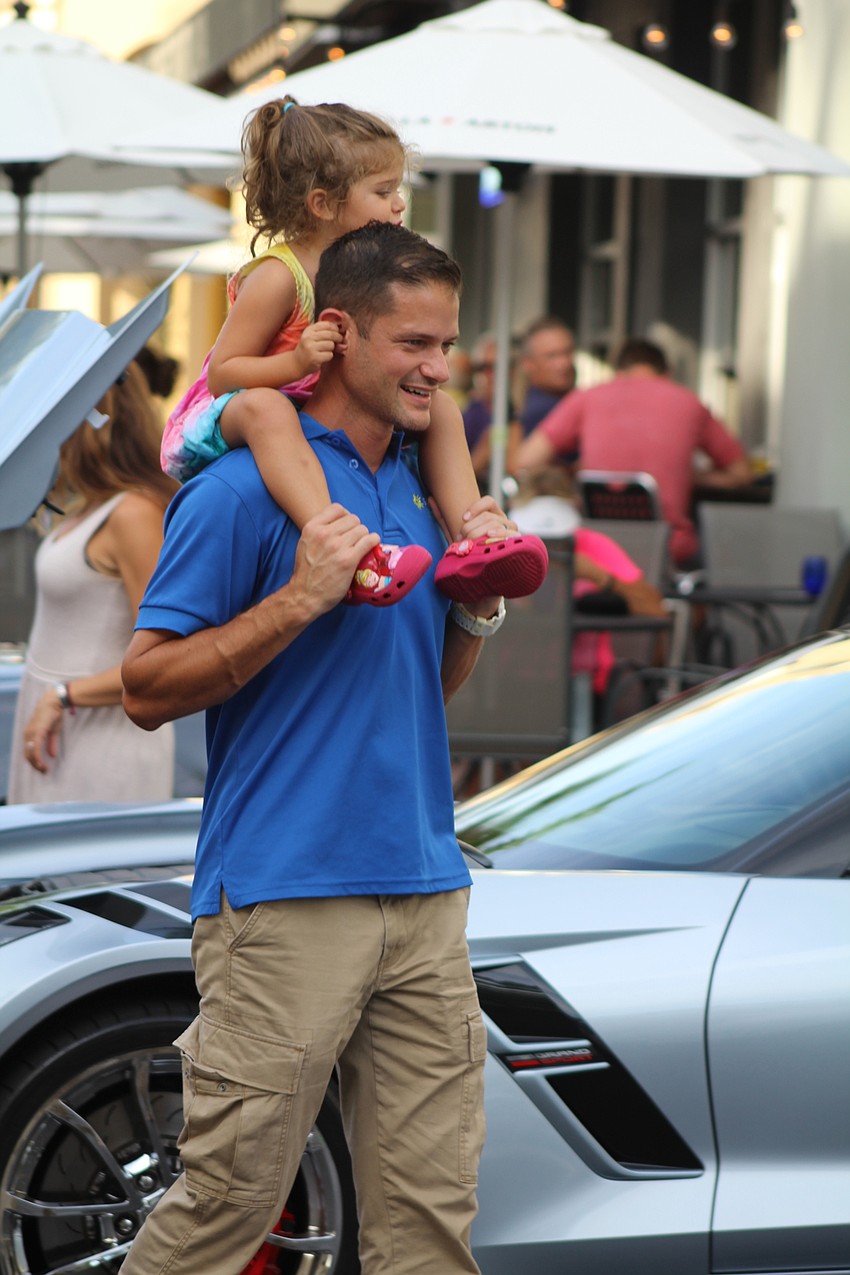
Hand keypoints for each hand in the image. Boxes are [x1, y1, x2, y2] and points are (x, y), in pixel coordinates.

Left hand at [22, 689, 63, 772]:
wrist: (54, 702)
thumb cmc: (53, 715)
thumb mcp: (53, 732)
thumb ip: (51, 744)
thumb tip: (52, 756)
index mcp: (30, 734)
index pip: (28, 752)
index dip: (34, 761)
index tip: (43, 768)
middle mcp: (27, 735)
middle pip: (27, 755)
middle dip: (35, 765)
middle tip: (44, 772)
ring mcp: (31, 733)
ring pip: (30, 753)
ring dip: (36, 763)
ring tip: (44, 769)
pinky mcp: (36, 732)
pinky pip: (35, 748)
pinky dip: (38, 757)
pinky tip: (42, 763)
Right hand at [288, 504, 378, 617]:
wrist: (305, 595)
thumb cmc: (306, 572)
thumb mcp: (305, 544)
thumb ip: (318, 532)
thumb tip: (338, 526)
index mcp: (312, 528)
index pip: (337, 508)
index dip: (345, 517)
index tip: (347, 527)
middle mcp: (324, 534)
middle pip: (353, 519)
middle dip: (356, 529)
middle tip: (355, 541)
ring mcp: (337, 546)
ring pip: (362, 529)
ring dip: (365, 536)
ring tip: (362, 546)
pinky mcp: (349, 559)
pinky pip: (369, 540)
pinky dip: (373, 541)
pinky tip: (372, 546)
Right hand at [295, 321, 341, 374]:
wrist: (296, 363)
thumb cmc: (308, 349)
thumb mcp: (312, 336)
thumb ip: (324, 331)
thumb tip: (343, 332)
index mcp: (309, 330)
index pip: (327, 324)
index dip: (336, 328)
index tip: (338, 332)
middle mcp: (309, 337)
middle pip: (331, 334)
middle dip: (338, 338)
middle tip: (339, 341)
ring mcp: (311, 348)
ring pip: (331, 345)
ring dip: (332, 349)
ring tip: (326, 350)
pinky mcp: (315, 358)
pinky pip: (329, 355)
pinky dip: (329, 356)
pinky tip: (323, 357)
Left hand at [428, 496, 504, 620]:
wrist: (482, 585)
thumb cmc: (470, 557)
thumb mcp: (456, 537)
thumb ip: (444, 519)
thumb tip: (430, 498)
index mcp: (493, 518)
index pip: (489, 502)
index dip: (476, 507)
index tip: (463, 518)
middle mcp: (506, 524)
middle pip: (489, 516)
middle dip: (472, 527)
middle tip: (462, 541)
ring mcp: (513, 535)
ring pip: (497, 524)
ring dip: (481, 532)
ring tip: (473, 544)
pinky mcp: (518, 546)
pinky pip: (511, 535)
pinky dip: (499, 535)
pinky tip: (489, 539)